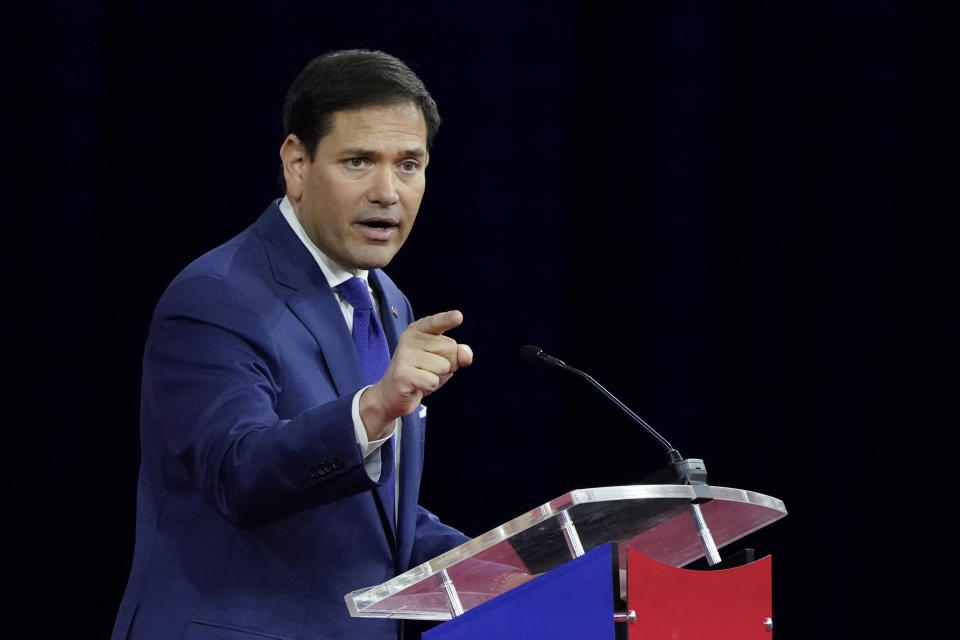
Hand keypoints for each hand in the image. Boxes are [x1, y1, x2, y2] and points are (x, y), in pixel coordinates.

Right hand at [359, 310, 472, 438]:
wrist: (392, 394)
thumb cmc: (420, 373)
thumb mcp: (442, 361)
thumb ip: (457, 354)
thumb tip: (466, 354)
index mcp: (419, 330)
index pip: (436, 323)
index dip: (447, 319)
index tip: (458, 317)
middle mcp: (410, 339)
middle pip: (450, 348)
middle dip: (447, 364)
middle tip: (428, 369)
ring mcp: (405, 356)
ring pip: (443, 366)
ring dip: (438, 377)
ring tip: (422, 376)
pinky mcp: (403, 374)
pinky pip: (433, 381)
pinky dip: (429, 387)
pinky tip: (417, 385)